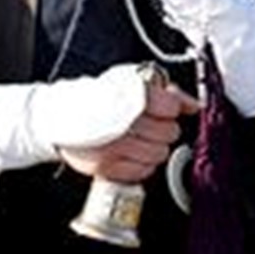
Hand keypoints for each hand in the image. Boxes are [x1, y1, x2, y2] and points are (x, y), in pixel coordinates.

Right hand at [57, 80, 200, 182]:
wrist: (60, 116)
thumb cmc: (98, 97)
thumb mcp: (130, 82)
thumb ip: (166, 92)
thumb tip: (194, 105)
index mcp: (127, 95)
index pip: (169, 107)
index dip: (170, 108)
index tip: (162, 108)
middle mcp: (120, 122)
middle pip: (168, 133)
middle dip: (165, 128)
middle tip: (151, 124)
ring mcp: (113, 147)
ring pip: (159, 154)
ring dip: (156, 147)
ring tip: (141, 138)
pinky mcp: (106, 167)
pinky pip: (143, 171)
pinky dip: (144, 163)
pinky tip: (133, 152)